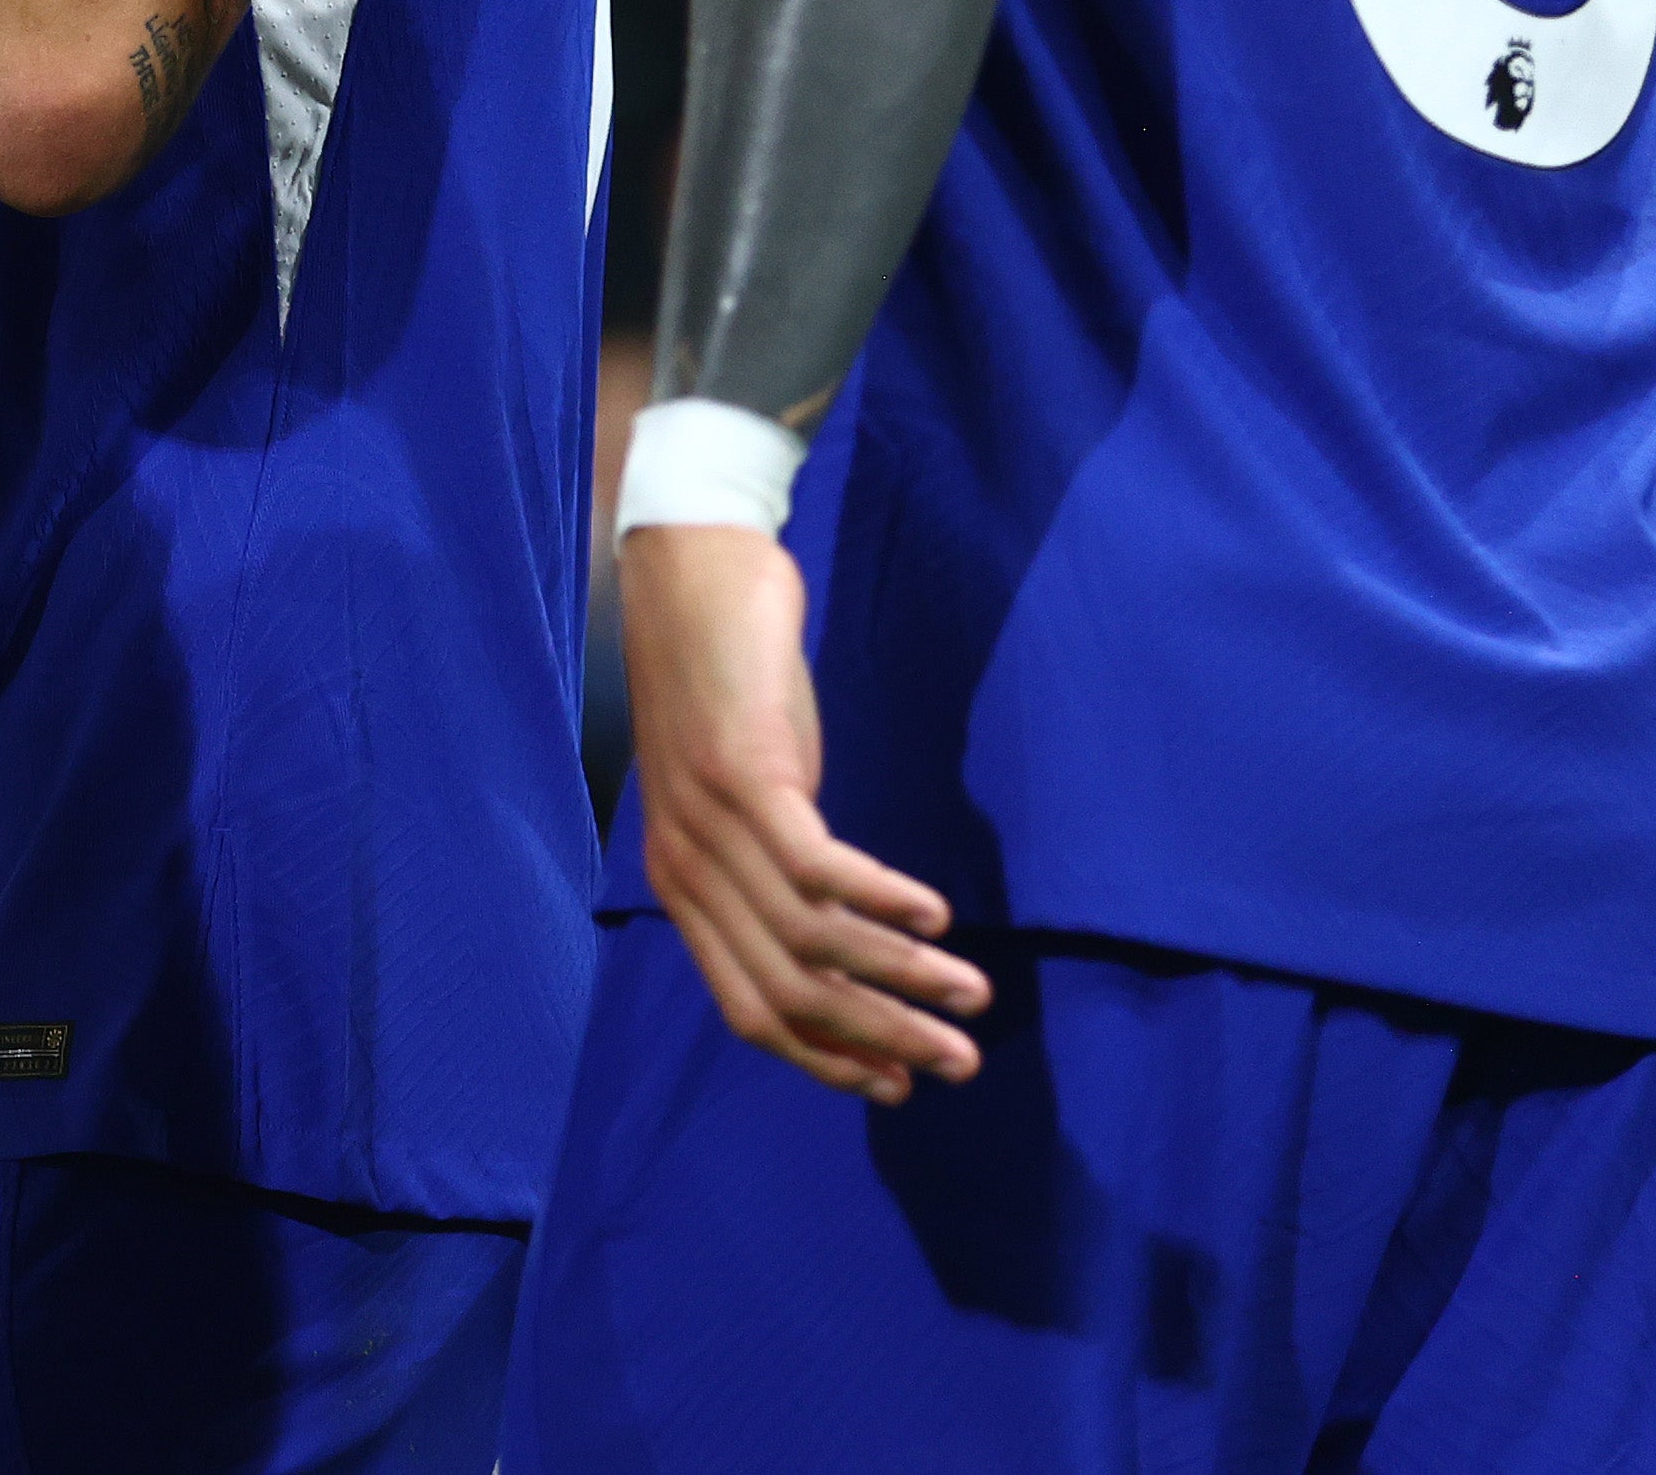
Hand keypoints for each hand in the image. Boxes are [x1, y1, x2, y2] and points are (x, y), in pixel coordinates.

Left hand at [619, 524, 988, 1100]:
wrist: (691, 571)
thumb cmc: (729, 685)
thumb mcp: (745, 795)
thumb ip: (773, 865)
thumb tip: (839, 936)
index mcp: (683, 888)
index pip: (751, 1011)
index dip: (827, 1058)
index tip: (895, 1084)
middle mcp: (687, 869)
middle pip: (787, 994)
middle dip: (881, 1039)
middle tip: (959, 1063)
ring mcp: (710, 824)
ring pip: (810, 941)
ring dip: (901, 977)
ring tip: (972, 992)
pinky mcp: (744, 774)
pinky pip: (818, 869)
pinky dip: (881, 901)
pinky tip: (935, 912)